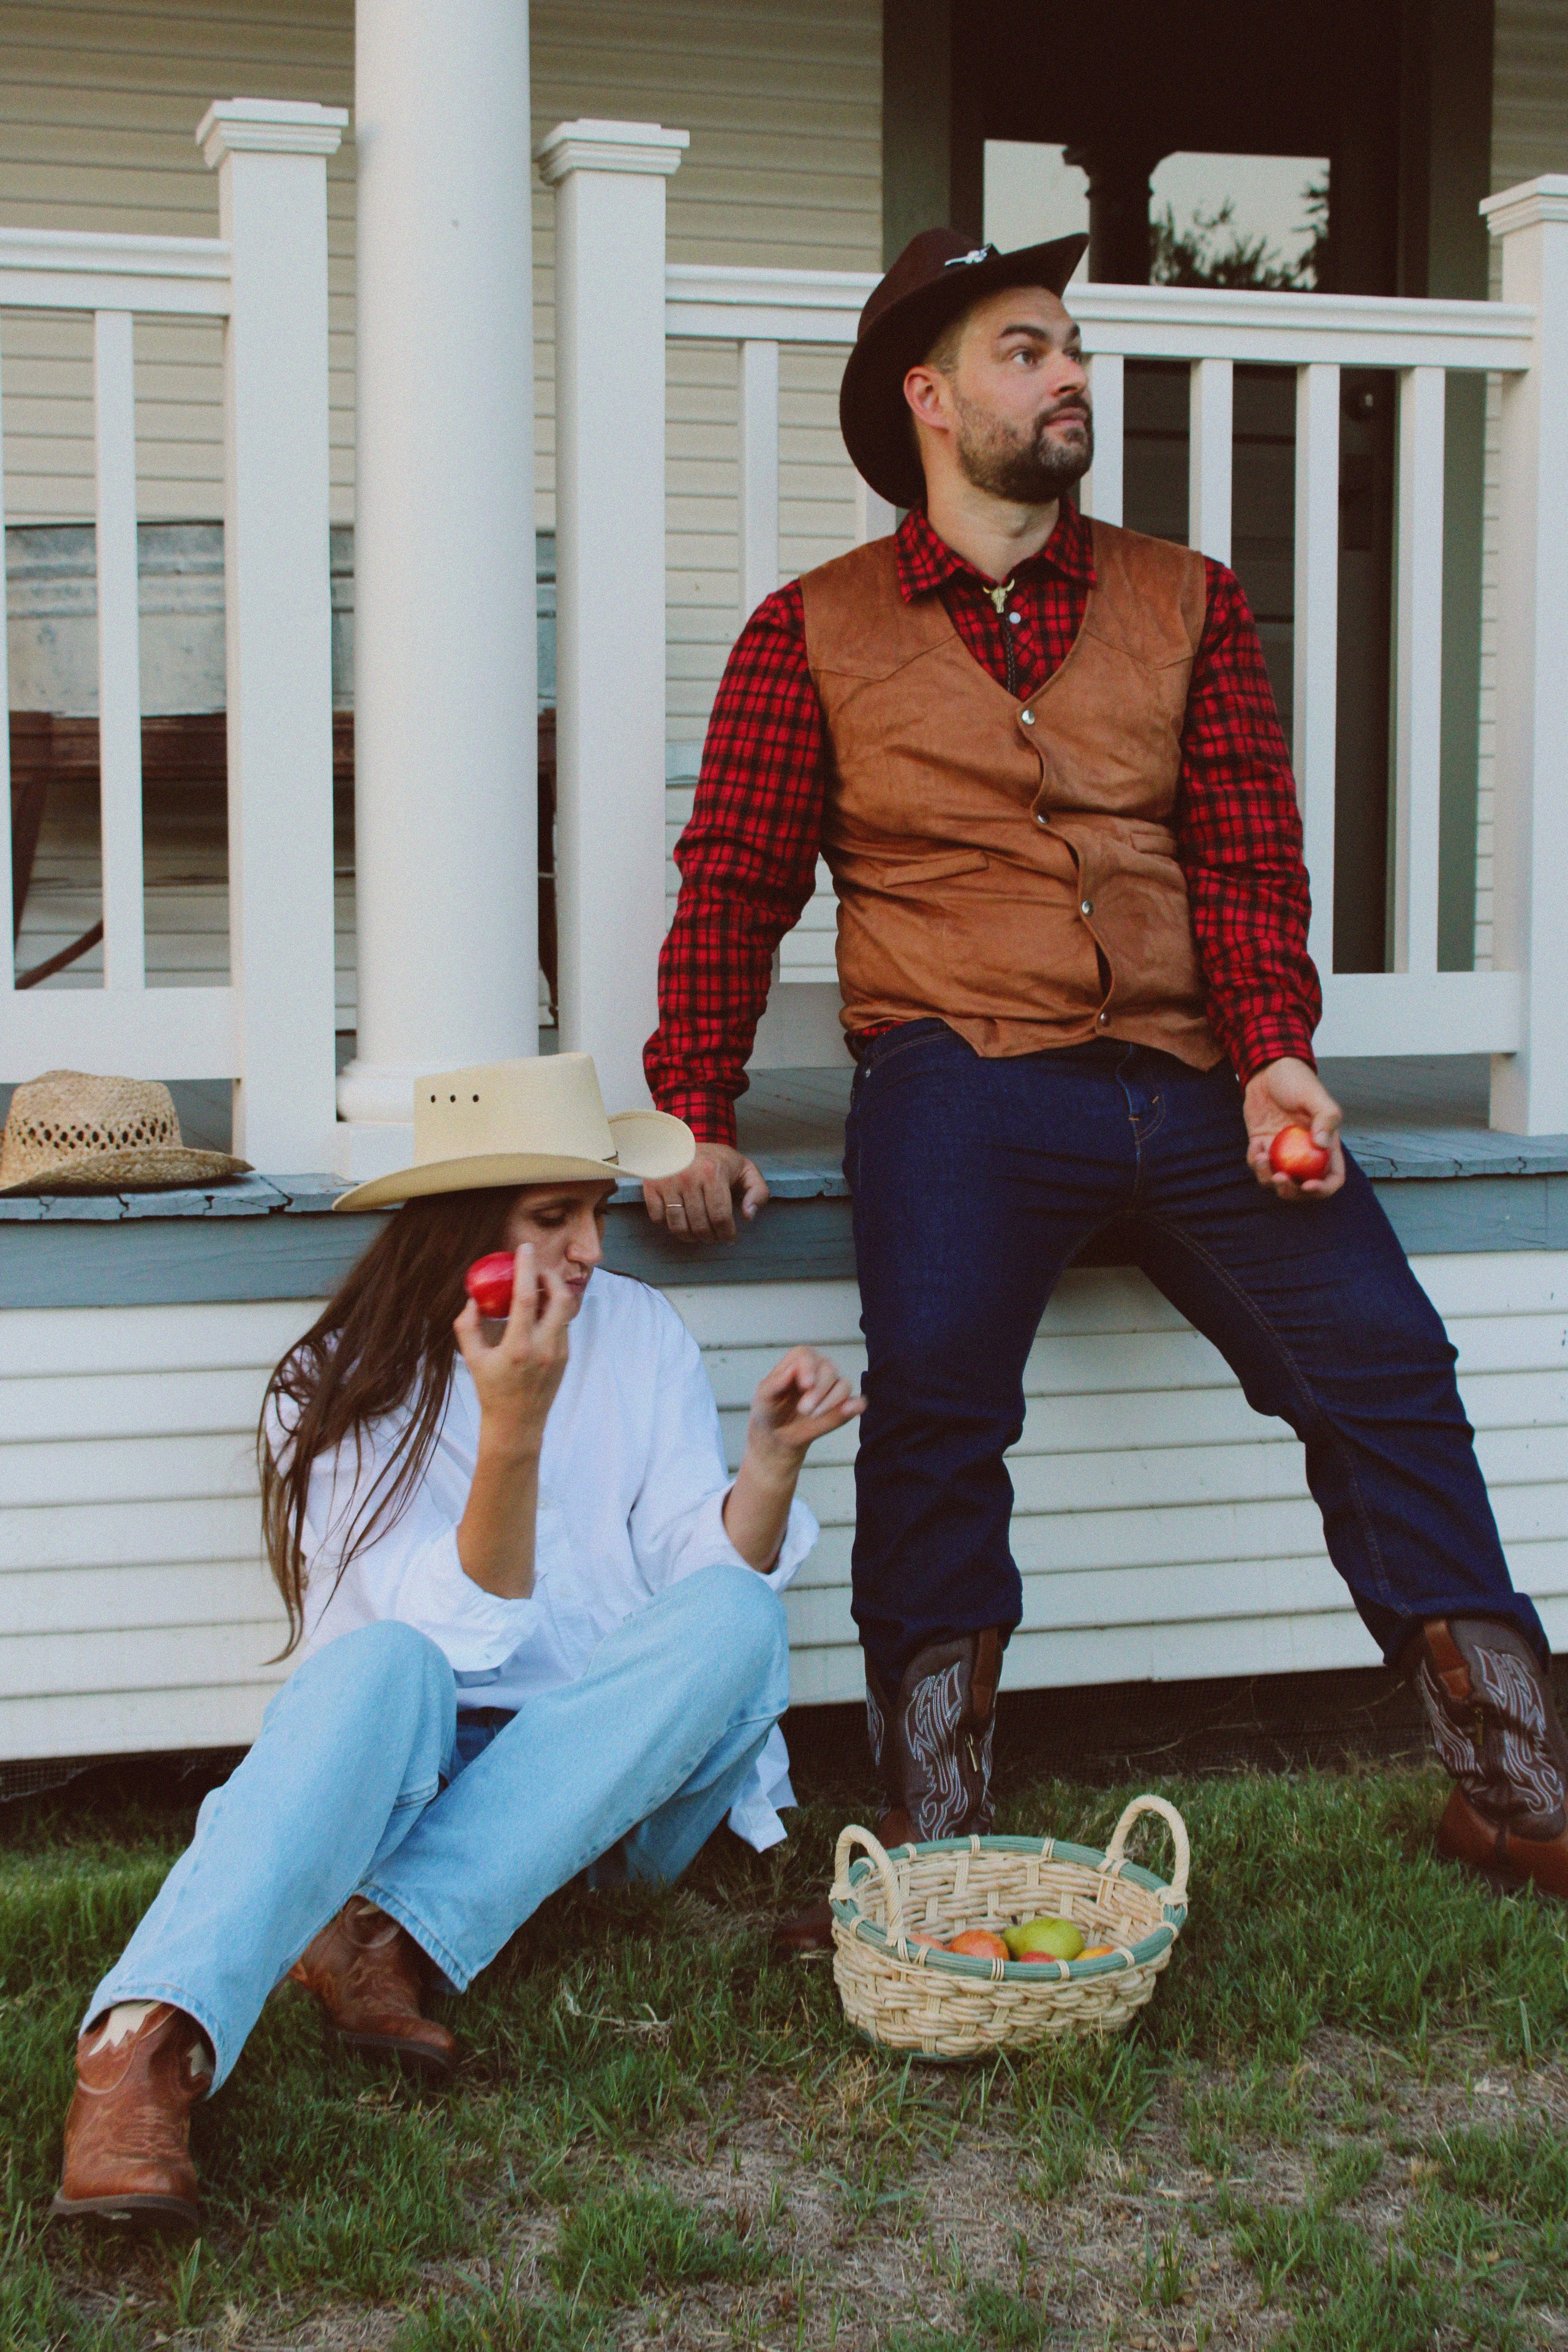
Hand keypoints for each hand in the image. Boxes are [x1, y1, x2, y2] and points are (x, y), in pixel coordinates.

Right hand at [453, 1242, 571, 1454]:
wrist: (517, 1424)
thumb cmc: (490, 1390)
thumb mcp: (471, 1358)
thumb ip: (467, 1326)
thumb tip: (473, 1298)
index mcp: (519, 1347)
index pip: (527, 1298)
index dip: (527, 1269)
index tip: (524, 1249)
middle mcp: (544, 1348)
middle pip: (561, 1298)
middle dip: (551, 1275)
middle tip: (536, 1267)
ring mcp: (559, 1353)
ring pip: (566, 1310)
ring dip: (553, 1292)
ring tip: (535, 1287)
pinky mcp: (566, 1357)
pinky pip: (563, 1324)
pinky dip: (552, 1310)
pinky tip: (537, 1310)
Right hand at [643, 1141, 769, 1242]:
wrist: (685, 1140)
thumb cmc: (718, 1160)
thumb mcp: (746, 1170)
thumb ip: (758, 1192)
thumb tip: (749, 1216)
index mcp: (713, 1173)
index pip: (720, 1217)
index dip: (726, 1234)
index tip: (729, 1238)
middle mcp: (688, 1178)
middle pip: (699, 1225)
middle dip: (710, 1238)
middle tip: (715, 1237)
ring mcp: (667, 1182)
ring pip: (678, 1226)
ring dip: (690, 1237)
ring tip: (699, 1234)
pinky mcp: (652, 1186)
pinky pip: (658, 1218)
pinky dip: (669, 1226)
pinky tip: (681, 1221)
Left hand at [746, 1345, 865, 1467]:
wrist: (777, 1436)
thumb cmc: (770, 1410)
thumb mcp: (764, 1397)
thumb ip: (775, 1383)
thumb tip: (792, 1371)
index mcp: (798, 1361)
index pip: (807, 1355)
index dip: (808, 1368)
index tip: (806, 1385)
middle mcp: (819, 1369)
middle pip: (828, 1369)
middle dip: (818, 1390)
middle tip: (804, 1409)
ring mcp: (833, 1388)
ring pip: (844, 1385)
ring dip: (832, 1400)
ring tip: (814, 1415)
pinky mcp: (843, 1407)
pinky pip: (857, 1402)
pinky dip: (856, 1405)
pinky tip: (849, 1410)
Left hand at [1242, 1056, 1344, 1202]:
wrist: (1268, 1070)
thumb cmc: (1296, 1080)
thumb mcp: (1315, 1097)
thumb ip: (1326, 1119)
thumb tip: (1322, 1146)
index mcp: (1325, 1146)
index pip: (1331, 1178)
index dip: (1322, 1189)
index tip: (1308, 1186)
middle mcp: (1305, 1154)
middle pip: (1302, 1189)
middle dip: (1291, 1192)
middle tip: (1279, 1179)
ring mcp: (1283, 1152)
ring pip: (1277, 1182)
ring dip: (1267, 1178)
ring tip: (1261, 1158)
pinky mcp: (1263, 1146)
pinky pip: (1258, 1165)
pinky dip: (1255, 1163)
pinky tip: (1255, 1146)